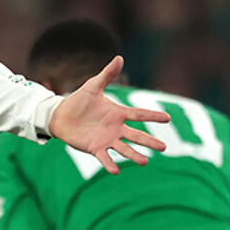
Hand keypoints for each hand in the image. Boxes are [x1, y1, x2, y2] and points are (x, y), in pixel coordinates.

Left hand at [48, 56, 171, 174]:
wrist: (61, 115)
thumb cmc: (79, 101)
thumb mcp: (93, 86)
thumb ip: (107, 75)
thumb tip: (120, 57)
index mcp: (118, 113)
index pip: (139, 114)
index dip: (152, 116)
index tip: (168, 118)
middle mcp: (116, 128)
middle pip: (136, 135)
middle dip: (149, 141)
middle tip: (164, 147)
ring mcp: (107, 139)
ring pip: (124, 148)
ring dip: (134, 155)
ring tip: (145, 161)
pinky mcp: (95, 148)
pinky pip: (105, 157)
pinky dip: (110, 164)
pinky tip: (116, 171)